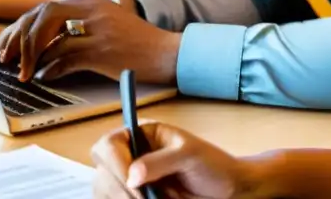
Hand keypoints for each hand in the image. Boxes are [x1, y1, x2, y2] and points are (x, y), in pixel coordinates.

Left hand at [0, 0, 180, 84]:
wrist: (166, 53)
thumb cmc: (134, 40)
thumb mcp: (107, 16)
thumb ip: (81, 8)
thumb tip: (55, 6)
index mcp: (88, 0)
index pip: (43, 8)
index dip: (20, 28)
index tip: (5, 46)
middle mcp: (91, 9)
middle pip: (42, 17)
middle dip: (19, 39)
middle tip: (6, 60)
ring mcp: (97, 28)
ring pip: (52, 37)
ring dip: (32, 57)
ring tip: (23, 73)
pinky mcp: (103, 49)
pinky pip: (68, 57)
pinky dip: (51, 68)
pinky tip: (43, 77)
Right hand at [92, 122, 262, 198]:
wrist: (228, 188)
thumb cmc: (212, 164)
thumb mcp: (189, 155)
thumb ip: (161, 161)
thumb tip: (133, 175)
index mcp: (140, 136)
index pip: (109, 145)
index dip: (115, 163)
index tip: (133, 182)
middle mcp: (129, 157)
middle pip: (102, 173)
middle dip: (120, 190)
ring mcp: (130, 182)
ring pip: (105, 193)